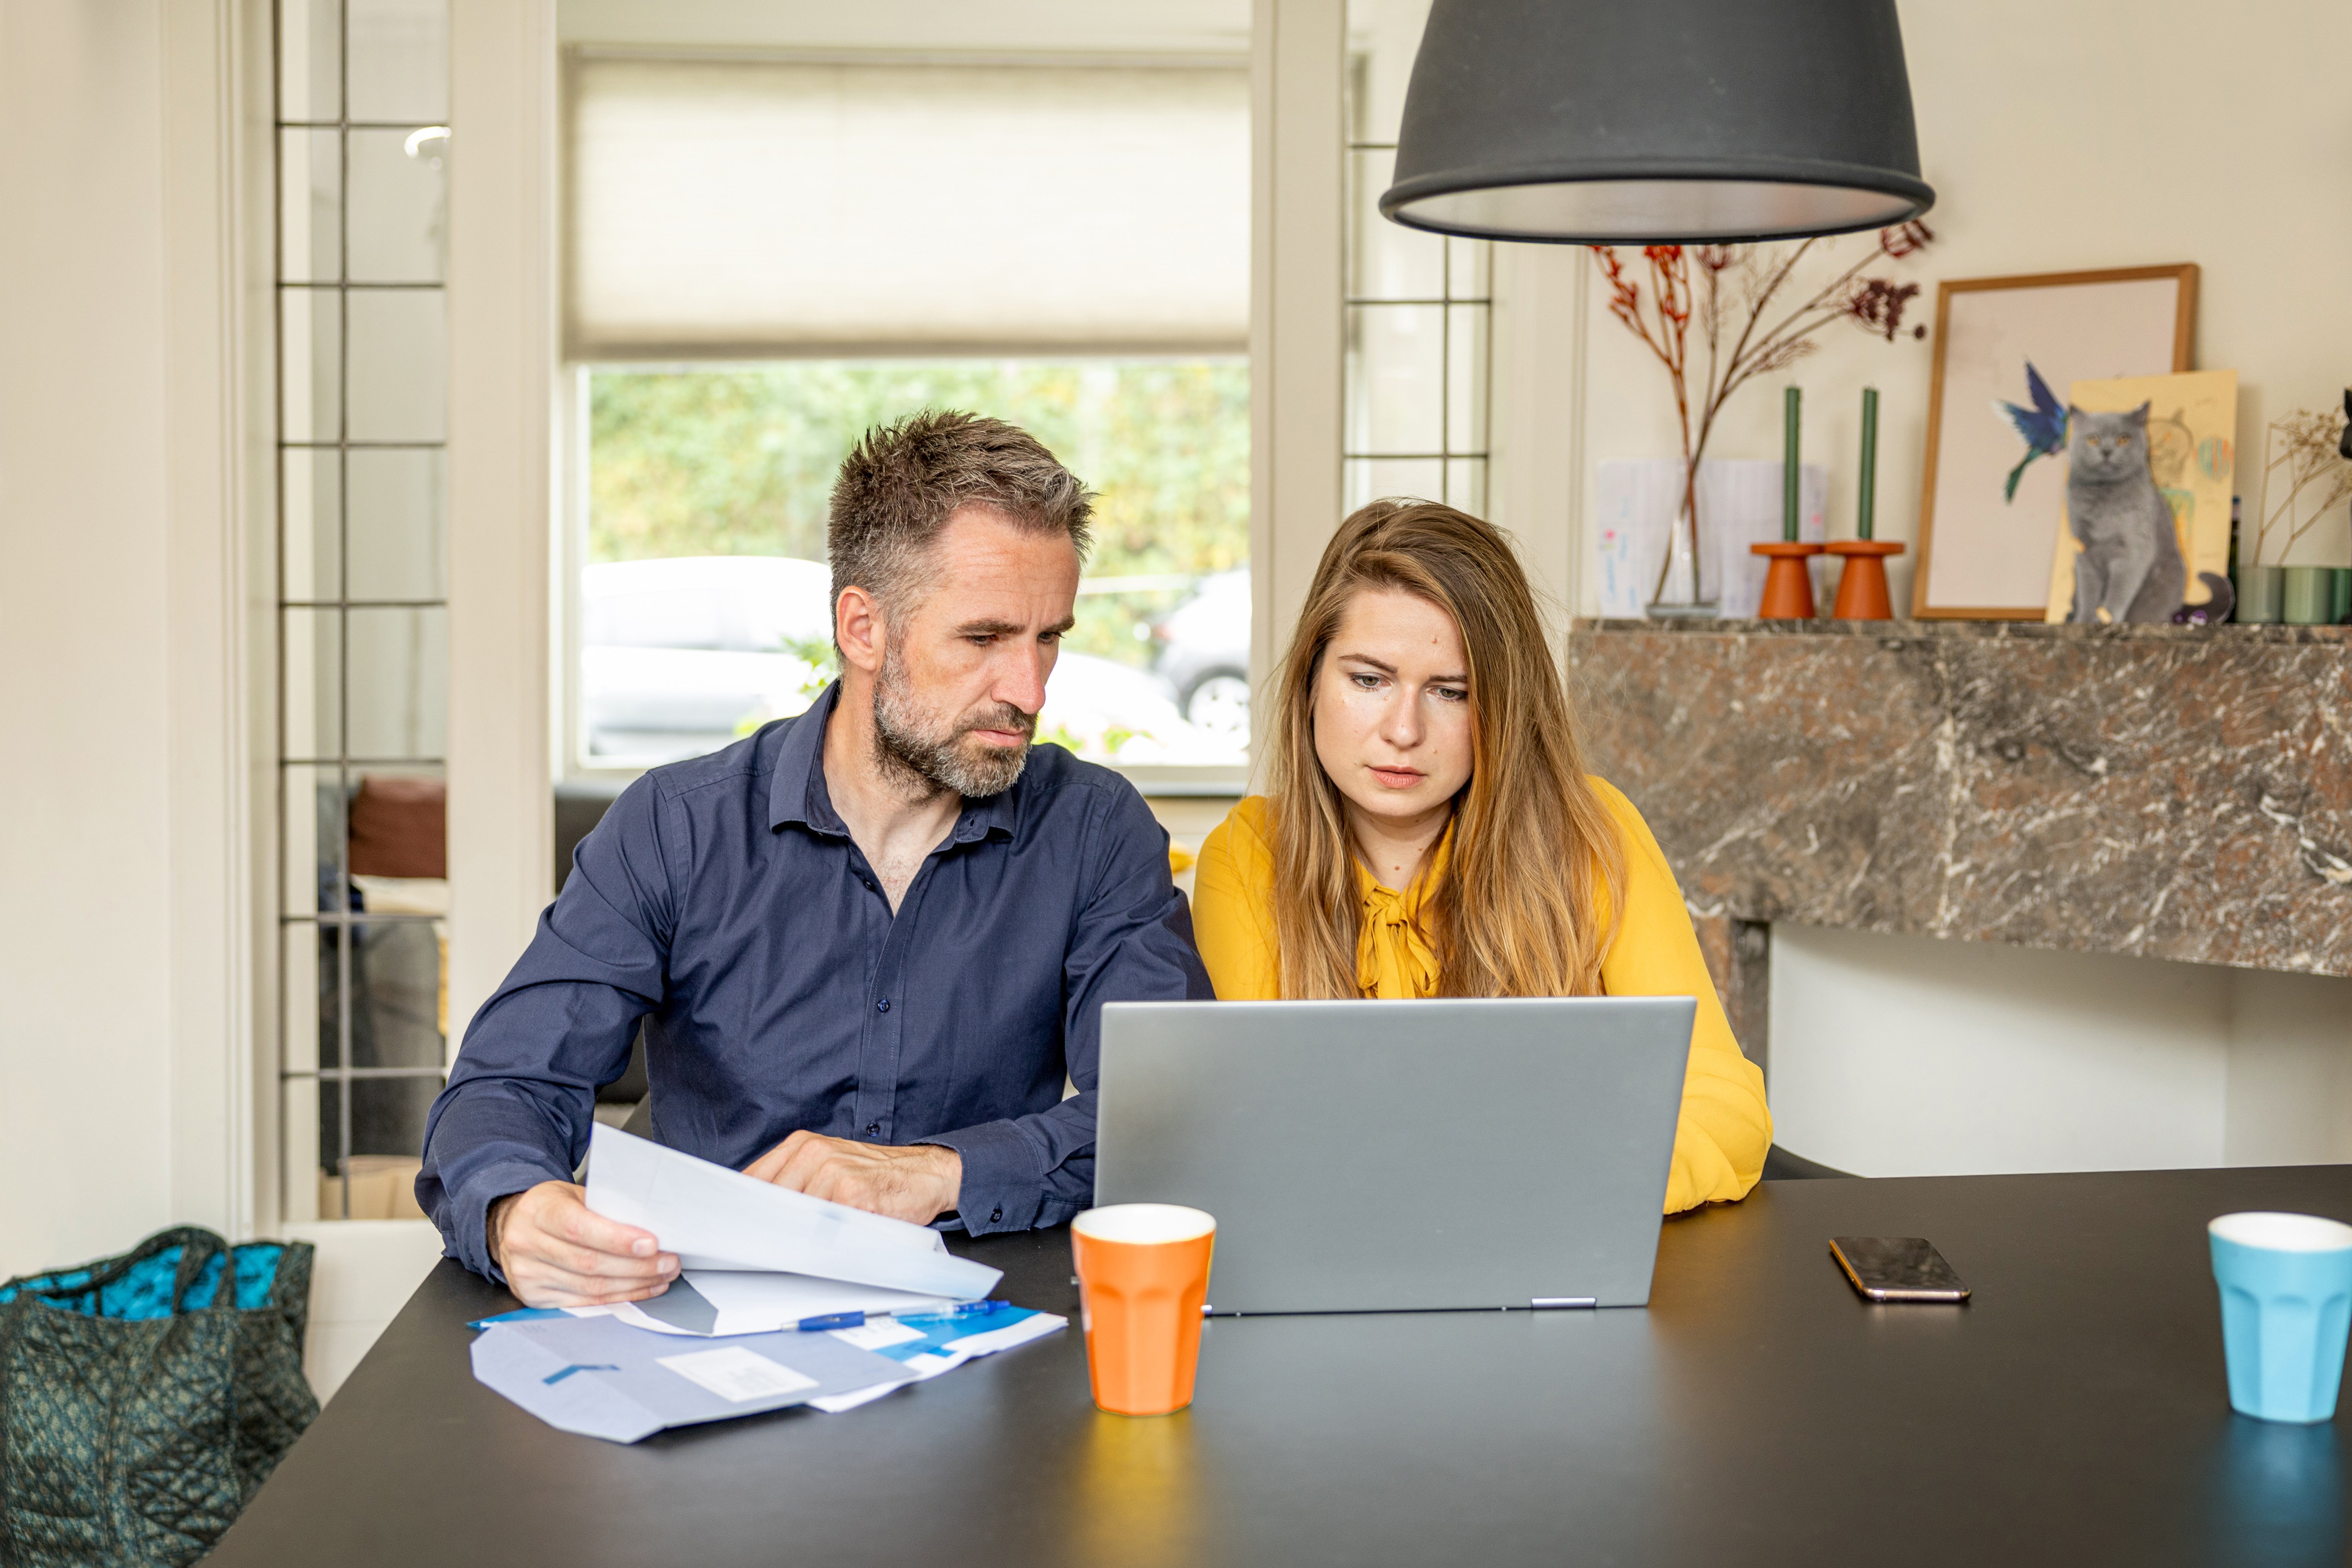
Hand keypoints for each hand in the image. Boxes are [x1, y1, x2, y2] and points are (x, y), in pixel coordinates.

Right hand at [486, 1180, 678, 1307]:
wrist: (511, 1227)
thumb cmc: (551, 1207)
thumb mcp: (572, 1194)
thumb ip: (603, 1207)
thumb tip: (649, 1224)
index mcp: (538, 1210)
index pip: (578, 1227)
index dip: (617, 1238)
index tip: (651, 1243)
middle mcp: (527, 1243)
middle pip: (588, 1263)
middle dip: (636, 1266)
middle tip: (668, 1262)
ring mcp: (528, 1274)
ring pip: (589, 1287)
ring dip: (633, 1284)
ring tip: (662, 1275)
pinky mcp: (535, 1296)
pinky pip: (584, 1301)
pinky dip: (617, 1297)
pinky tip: (641, 1289)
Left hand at [742, 1133, 961, 1224]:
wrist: (924, 1175)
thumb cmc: (874, 1177)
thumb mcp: (828, 1166)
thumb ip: (793, 1180)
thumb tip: (754, 1211)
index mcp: (803, 1144)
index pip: (754, 1178)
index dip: (743, 1206)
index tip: (733, 1226)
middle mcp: (814, 1152)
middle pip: (768, 1199)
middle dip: (767, 1224)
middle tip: (768, 1242)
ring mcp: (833, 1171)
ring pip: (793, 1216)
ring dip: (797, 1234)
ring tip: (815, 1238)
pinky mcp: (852, 1194)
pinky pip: (822, 1227)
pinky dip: (823, 1239)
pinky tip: (834, 1237)